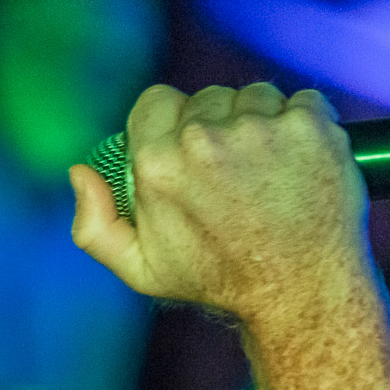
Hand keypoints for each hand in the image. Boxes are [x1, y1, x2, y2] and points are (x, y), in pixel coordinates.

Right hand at [69, 82, 371, 317]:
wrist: (301, 293)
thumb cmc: (221, 280)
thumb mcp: (142, 269)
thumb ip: (94, 225)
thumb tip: (79, 172)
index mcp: (157, 162)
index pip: (156, 100)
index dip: (172, 123)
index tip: (191, 149)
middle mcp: (204, 138)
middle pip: (208, 97)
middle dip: (220, 125)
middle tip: (237, 173)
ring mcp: (261, 128)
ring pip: (256, 96)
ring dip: (263, 123)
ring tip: (271, 170)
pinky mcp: (310, 126)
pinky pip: (304, 101)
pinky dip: (306, 125)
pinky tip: (303, 161)